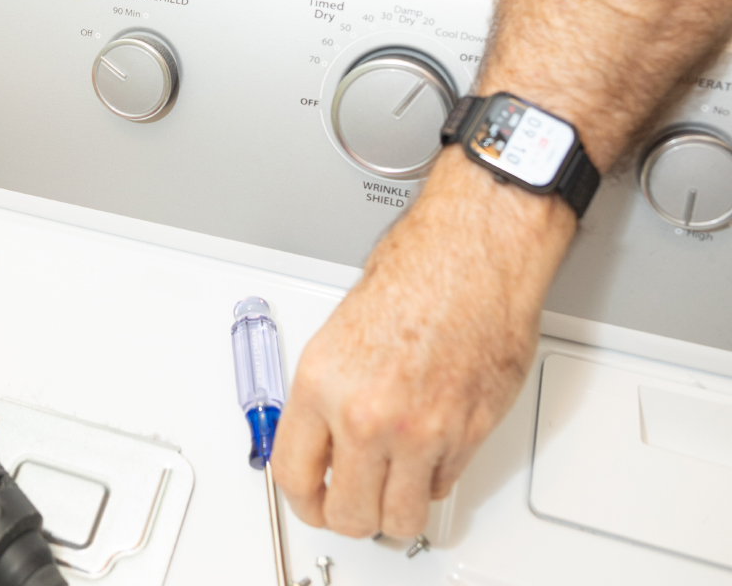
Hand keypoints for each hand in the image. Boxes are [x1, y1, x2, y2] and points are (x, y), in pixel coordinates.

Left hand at [271, 147, 574, 537]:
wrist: (475, 251)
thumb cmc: (417, 268)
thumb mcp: (342, 328)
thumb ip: (331, 392)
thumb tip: (325, 433)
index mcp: (322, 381)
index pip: (293, 474)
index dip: (301, 499)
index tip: (310, 499)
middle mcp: (366, 414)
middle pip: (348, 513)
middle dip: (347, 513)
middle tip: (350, 503)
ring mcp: (419, 432)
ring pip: (399, 517)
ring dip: (392, 510)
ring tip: (389, 489)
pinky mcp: (466, 436)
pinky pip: (440, 487)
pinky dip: (431, 479)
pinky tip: (426, 451)